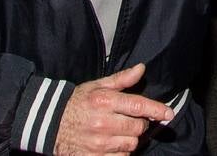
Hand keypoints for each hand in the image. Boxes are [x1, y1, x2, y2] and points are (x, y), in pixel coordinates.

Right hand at [54, 63, 173, 155]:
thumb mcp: (97, 86)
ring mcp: (97, 142)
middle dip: (140, 125)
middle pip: (138, 128)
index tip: (168, 114)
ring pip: (131, 144)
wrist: (48, 122)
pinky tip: (113, 144)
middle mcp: (102, 123)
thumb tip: (141, 69)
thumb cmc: (77, 102)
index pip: (139, 106)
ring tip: (119, 132)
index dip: (157, 110)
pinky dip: (121, 151)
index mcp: (104, 102)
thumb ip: (121, 80)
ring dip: (130, 139)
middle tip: (131, 121)